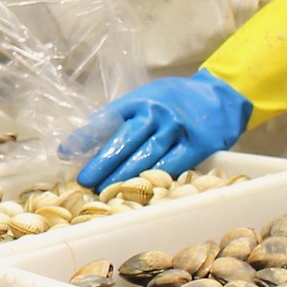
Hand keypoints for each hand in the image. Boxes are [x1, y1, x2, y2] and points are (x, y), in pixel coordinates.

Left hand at [74, 72, 251, 188]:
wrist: (221, 95)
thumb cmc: (176, 100)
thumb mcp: (146, 97)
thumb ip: (121, 115)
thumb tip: (86, 138)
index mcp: (141, 99)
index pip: (107, 118)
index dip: (85, 136)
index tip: (66, 152)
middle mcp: (158, 113)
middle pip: (124, 141)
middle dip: (101, 163)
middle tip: (84, 181)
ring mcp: (178, 129)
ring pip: (146, 157)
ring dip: (123, 177)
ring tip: (104, 190)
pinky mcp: (197, 146)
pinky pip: (172, 167)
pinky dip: (153, 180)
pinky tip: (139, 191)